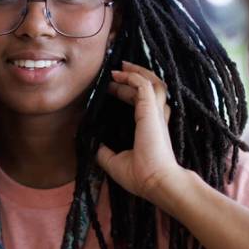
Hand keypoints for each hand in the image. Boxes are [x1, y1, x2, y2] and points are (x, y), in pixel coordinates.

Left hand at [97, 62, 186, 205]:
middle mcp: (156, 118)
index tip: (114, 87)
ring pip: (153, 82)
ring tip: (121, 66)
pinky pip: (144, 85)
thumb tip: (92, 144)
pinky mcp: (151, 111)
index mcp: (151, 128)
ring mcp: (156, 113)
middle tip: (117, 71)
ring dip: (137, 72)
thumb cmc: (140, 176)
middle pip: (152, 89)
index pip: (144, 103)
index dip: (130, 92)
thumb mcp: (115, 162)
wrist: (156, 182)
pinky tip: (120, 73)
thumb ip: (104, 151)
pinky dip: (133, 76)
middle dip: (136, 76)